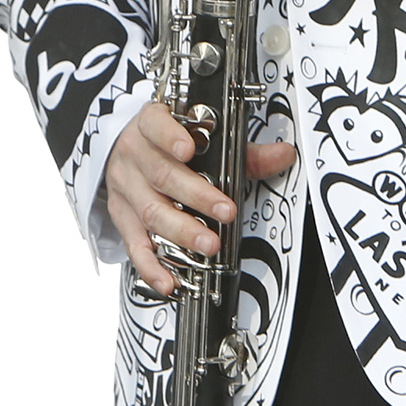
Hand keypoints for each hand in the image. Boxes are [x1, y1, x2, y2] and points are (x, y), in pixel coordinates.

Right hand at [102, 99, 299, 295]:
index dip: (169, 137)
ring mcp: (126, 188)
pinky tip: (169, 278)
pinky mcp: (122, 217)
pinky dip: (152, 265)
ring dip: (182, 231)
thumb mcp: (202, 136)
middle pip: (162, 176)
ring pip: (150, 211)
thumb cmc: (166, 141)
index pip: (155, 126)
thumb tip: (282, 155)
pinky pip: (134, 245)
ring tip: (209, 244)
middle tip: (225, 212)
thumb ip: (243, 150)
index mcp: (150, 126)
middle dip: (197, 196)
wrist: (127, 149)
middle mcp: (134, 156)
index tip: (188, 149)